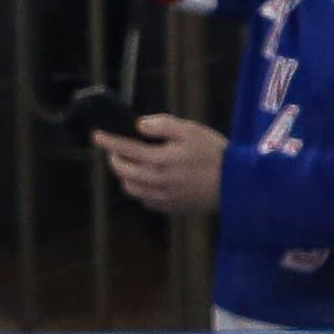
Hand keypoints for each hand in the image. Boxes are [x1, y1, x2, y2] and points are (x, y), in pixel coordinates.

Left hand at [94, 114, 227, 215]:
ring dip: (126, 175)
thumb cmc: (215, 153)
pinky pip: (144, 199)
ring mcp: (160, 197)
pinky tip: (152, 180)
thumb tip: (139, 125)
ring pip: (130, 188)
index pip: (125, 149)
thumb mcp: (192, 131)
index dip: (108, 141)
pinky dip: (141, 189)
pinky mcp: (168, 208)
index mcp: (160, 160)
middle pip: (121, 171)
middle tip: (117, 150)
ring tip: (134, 164)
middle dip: (115, 158)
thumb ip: (163, 126)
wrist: (237, 184)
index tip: (96, 135)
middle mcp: (155, 181)